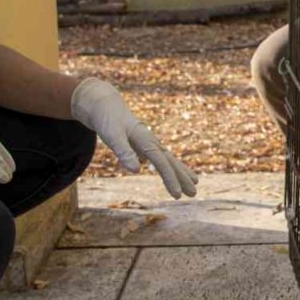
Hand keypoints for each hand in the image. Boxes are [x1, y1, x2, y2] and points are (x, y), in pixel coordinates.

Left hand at [70, 78, 197, 198]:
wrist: (103, 104)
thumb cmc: (107, 119)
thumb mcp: (112, 136)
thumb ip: (124, 152)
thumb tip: (137, 171)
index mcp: (146, 140)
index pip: (162, 163)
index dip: (170, 179)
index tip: (177, 195)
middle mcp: (151, 142)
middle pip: (171, 161)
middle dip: (182, 178)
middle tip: (194, 193)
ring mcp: (149, 143)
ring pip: (169, 159)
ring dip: (180, 172)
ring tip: (195, 182)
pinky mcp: (143, 144)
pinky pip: (160, 158)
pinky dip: (169, 166)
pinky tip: (170, 173)